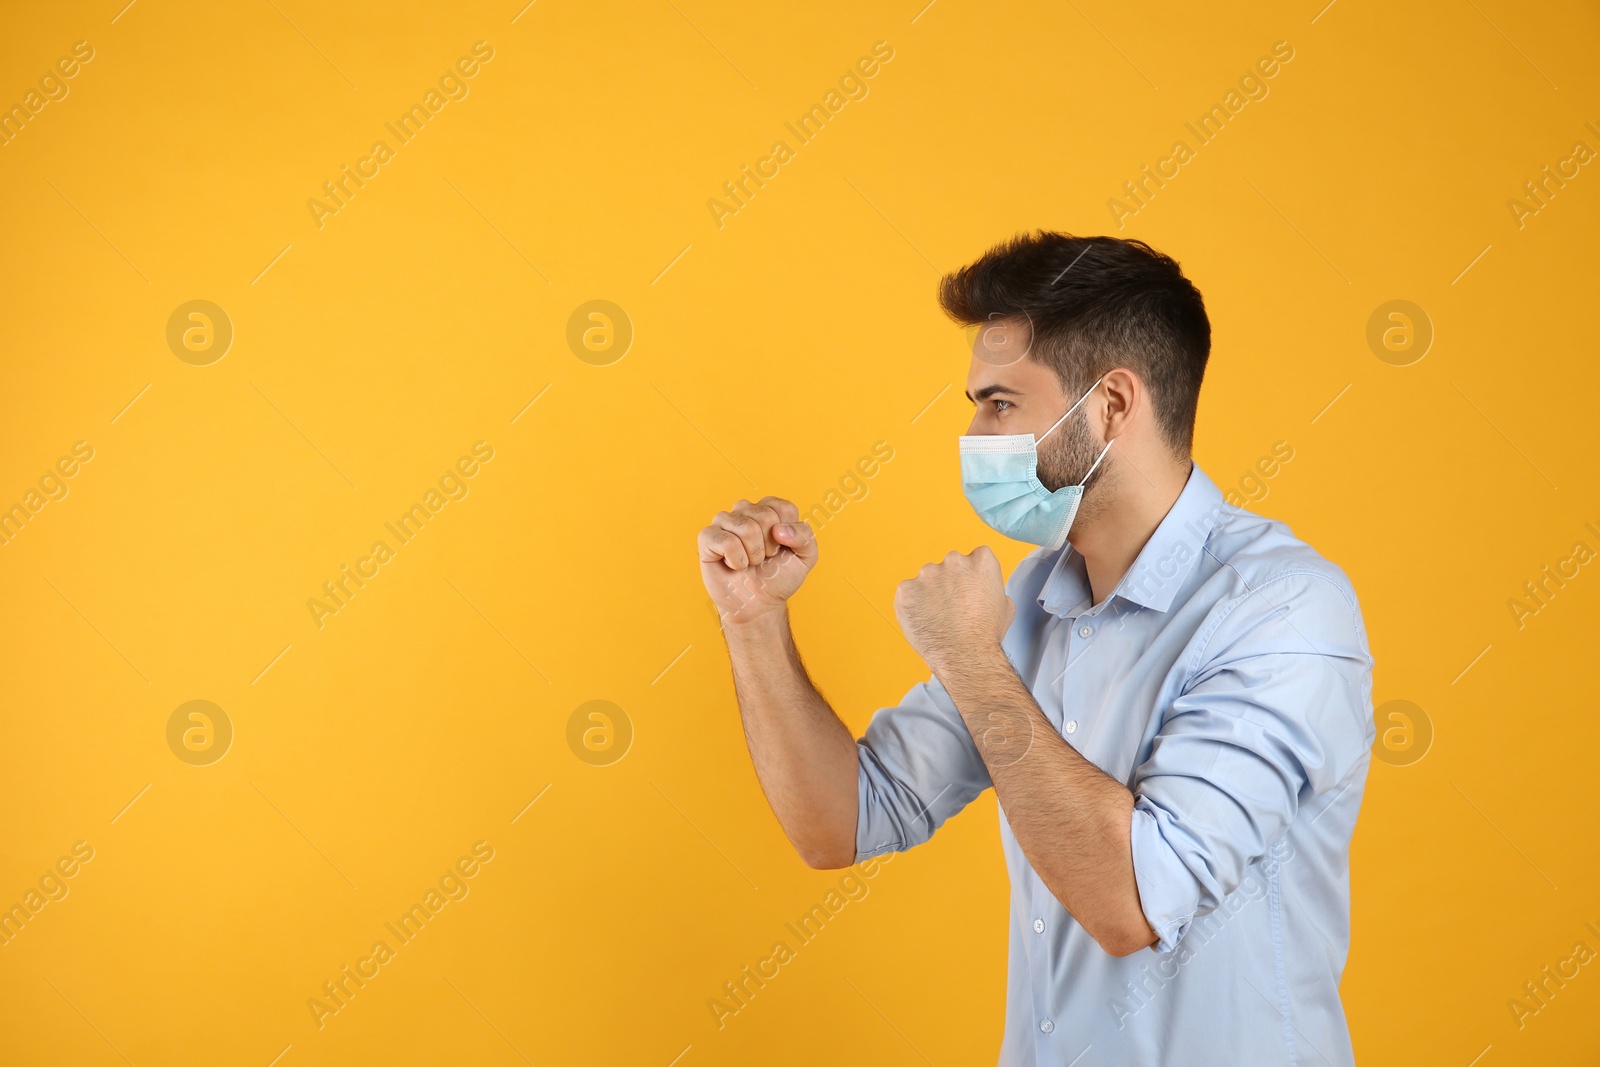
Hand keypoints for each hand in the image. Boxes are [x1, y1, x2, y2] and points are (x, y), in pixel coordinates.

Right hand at [698, 497, 818, 625]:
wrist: (758, 605)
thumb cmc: (777, 578)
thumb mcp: (805, 557)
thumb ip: (805, 536)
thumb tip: (779, 529)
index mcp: (769, 509)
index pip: (784, 508)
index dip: (787, 535)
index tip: (780, 549)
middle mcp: (745, 510)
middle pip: (765, 516)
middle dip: (769, 546)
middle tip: (763, 558)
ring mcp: (724, 521)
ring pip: (747, 528)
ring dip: (753, 555)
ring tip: (749, 562)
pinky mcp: (707, 537)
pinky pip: (727, 541)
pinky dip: (736, 560)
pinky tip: (734, 565)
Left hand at [893, 546, 1014, 674]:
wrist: (965, 656)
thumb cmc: (986, 634)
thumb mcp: (1006, 605)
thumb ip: (991, 586)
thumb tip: (982, 587)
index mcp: (981, 560)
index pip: (975, 558)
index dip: (972, 576)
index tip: (970, 591)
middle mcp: (954, 560)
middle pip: (950, 565)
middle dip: (950, 582)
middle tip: (954, 607)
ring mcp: (927, 573)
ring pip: (927, 578)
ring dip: (930, 592)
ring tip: (938, 618)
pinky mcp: (906, 589)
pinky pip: (908, 592)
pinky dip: (912, 604)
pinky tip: (924, 620)